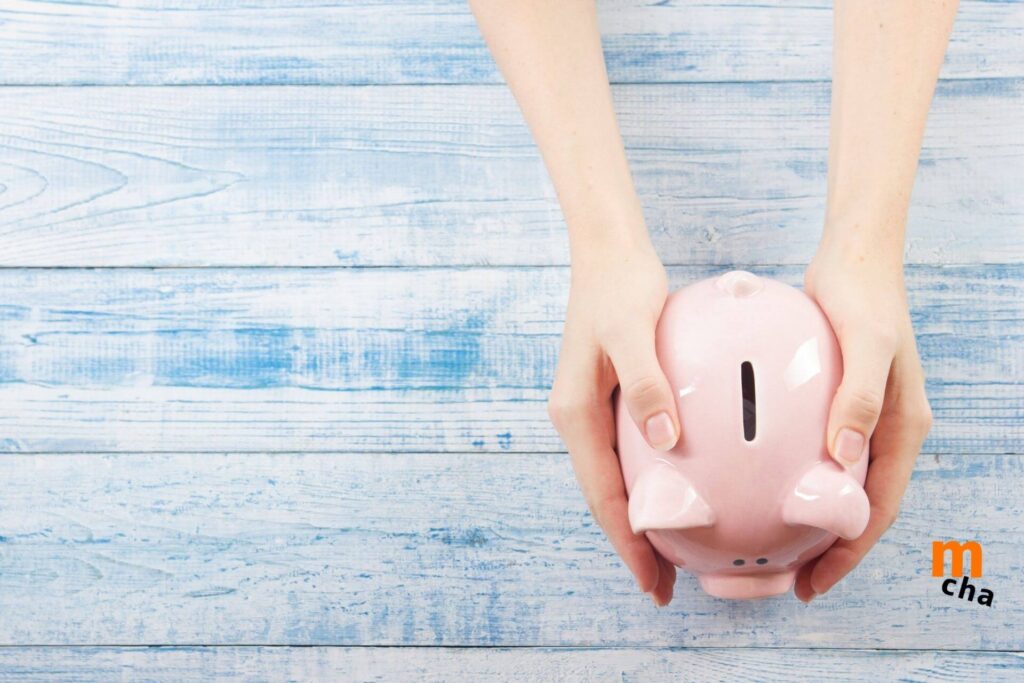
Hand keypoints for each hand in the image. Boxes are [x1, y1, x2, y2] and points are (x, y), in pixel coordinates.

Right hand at [547, 238, 680, 606]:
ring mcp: (591, 409)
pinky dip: (648, 483)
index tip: (652, 581)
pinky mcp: (610, 397)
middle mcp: (577, 418)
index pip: (603, 495)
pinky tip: (676, 491)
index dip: (627, 542)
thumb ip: (647, 385)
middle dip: (632, 543)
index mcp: (575, 413)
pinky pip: (627, 454)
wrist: (606, 251)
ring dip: (639, 518)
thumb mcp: (632, 331)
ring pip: (614, 480)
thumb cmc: (619, 287)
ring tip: (671, 553)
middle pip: (605, 497)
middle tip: (665, 585)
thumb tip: (666, 443)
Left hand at [795, 243, 932, 601]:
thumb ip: (857, 399)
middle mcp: (884, 429)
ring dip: (813, 516)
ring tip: (775, 544)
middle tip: (792, 578)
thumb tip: (842, 456)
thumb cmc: (863, 299)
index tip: (816, 580)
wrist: (854, 258)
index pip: (877, 507)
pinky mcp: (836, 402)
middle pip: (859, 506)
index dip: (850, 550)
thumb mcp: (865, 345)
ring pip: (838, 484)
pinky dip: (797, 476)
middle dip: (831, 547)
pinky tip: (760, 484)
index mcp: (901, 427)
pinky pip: (816, 452)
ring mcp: (861, 417)